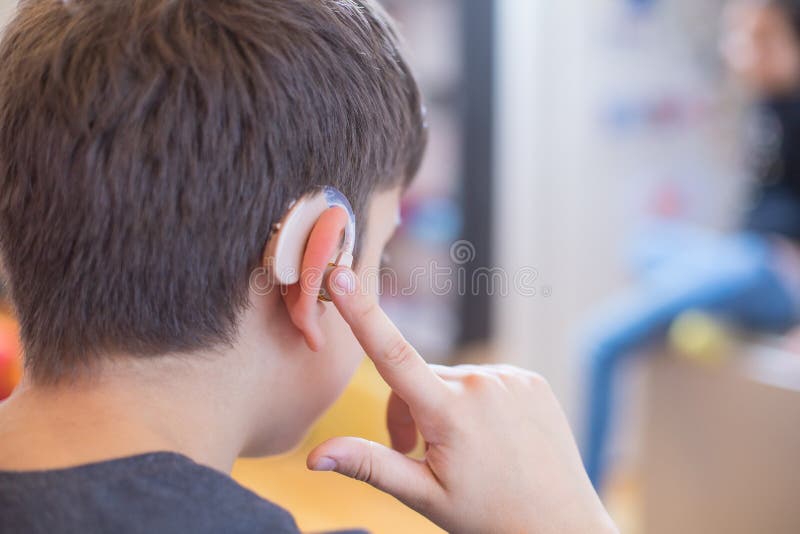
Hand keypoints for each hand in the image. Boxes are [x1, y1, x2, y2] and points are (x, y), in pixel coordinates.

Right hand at [307, 267, 617, 533]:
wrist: (561, 526)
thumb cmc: (488, 516)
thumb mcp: (424, 495)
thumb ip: (370, 465)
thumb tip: (314, 456)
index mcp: (450, 414)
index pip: (392, 354)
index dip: (361, 312)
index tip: (339, 274)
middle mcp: (481, 384)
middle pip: (418, 381)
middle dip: (409, 411)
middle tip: (419, 454)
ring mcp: (510, 378)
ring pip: (452, 381)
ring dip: (444, 407)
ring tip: (464, 450)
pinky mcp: (530, 379)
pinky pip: (484, 380)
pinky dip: (477, 402)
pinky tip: (493, 437)